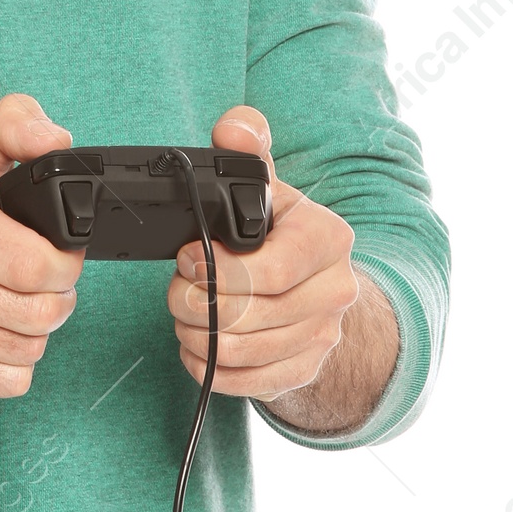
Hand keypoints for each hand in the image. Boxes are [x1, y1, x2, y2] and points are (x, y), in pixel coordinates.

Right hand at [0, 93, 84, 397]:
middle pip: (38, 312)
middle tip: (43, 284)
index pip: (36, 262)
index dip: (65, 263)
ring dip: (34, 331)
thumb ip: (13, 126)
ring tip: (15, 306)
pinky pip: (8, 382)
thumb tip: (56, 140)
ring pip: (27, 348)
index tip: (58, 255)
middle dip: (57, 299)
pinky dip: (12, 364)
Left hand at [167, 105, 359, 402]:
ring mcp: (324, 335)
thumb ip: (248, 150)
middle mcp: (336, 290)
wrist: (317, 284)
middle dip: (195, 302)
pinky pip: (246, 384)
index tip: (187, 259)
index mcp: (328, 239)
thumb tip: (233, 127)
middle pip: (250, 314)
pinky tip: (197, 345)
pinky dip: (208, 367)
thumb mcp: (267, 185)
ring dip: (195, 334)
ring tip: (184, 313)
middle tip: (177, 288)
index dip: (218, 270)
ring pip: (242, 351)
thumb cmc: (280, 231)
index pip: (272, 270)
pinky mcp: (304, 370)